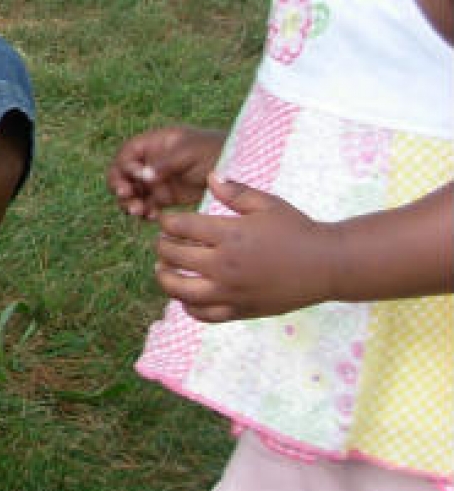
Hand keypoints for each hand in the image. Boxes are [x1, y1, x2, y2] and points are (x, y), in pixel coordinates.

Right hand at [107, 126, 225, 218]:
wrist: (241, 167)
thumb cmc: (215, 151)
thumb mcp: (190, 152)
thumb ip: (165, 163)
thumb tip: (142, 176)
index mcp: (154, 144)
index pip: (127, 154)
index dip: (125, 166)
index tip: (136, 177)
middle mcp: (151, 161)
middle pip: (123, 174)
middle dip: (121, 187)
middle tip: (127, 198)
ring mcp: (158, 180)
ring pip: (132, 192)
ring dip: (129, 202)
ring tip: (138, 212)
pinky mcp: (166, 196)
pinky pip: (147, 205)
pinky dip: (145, 212)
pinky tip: (152, 217)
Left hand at [154, 174, 337, 321]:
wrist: (328, 264)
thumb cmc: (297, 229)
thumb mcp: (267, 204)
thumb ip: (235, 191)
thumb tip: (210, 177)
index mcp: (229, 234)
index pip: (180, 226)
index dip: (167, 222)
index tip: (167, 221)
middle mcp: (225, 264)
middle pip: (174, 256)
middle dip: (163, 246)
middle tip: (164, 242)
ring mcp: (230, 291)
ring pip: (180, 289)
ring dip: (165, 278)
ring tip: (163, 269)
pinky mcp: (240, 310)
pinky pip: (203, 314)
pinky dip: (188, 306)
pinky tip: (186, 296)